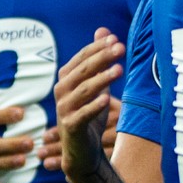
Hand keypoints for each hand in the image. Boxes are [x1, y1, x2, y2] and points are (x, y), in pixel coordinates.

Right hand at [52, 29, 126, 182]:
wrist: (84, 151)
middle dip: (102, 58)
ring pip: (83, 90)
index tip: (116, 39)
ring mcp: (64, 109)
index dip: (97, 48)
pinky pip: (82, 114)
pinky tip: (107, 98)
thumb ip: (99, 60)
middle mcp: (62, 91)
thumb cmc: (90, 114)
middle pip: (83, 71)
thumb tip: (103, 31)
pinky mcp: (71, 127)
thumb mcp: (97, 85)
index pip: (82, 58)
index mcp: (66, 78)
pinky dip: (93, 106)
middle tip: (120, 48)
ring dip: (101, 79)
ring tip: (119, 70)